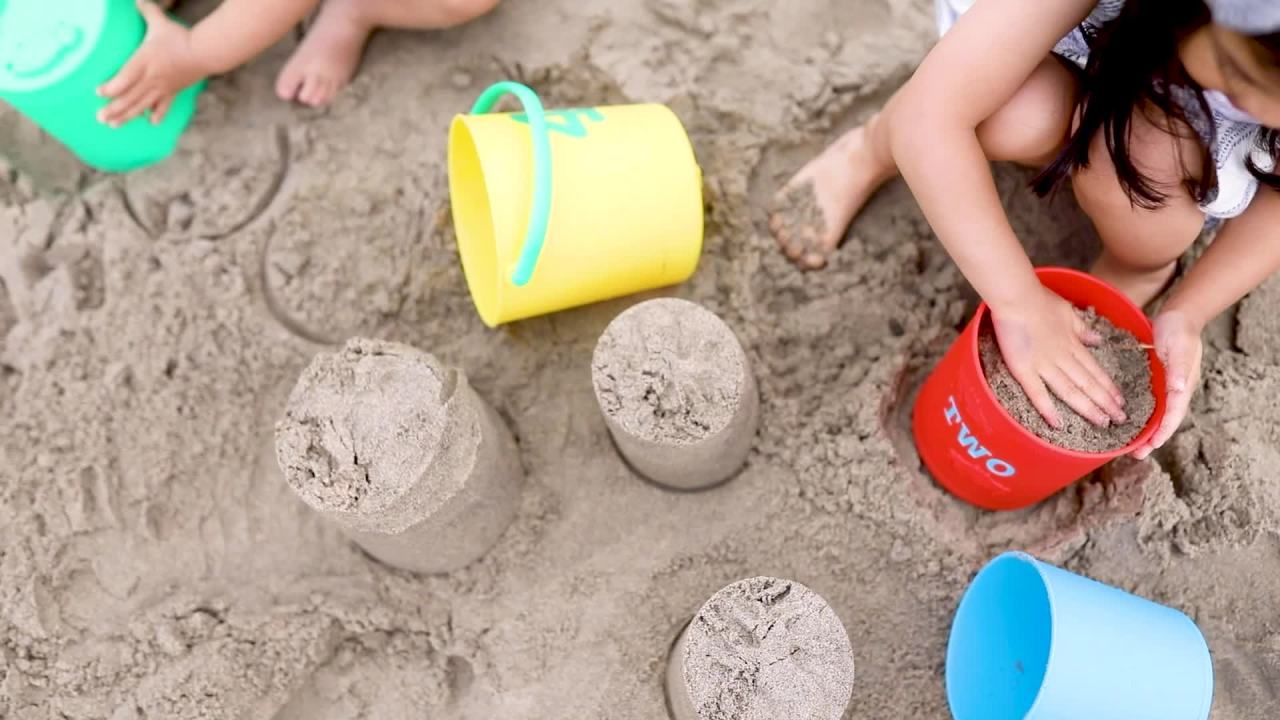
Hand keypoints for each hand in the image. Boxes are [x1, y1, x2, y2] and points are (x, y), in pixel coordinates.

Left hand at [97, 0, 205, 126]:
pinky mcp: (173, 91)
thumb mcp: (161, 22)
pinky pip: (164, 106)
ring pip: (143, 105)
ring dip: (128, 116)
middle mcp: (152, 78)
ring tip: (113, 124)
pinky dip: (157, 115)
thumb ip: (147, 11)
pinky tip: (150, 123)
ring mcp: (163, 87)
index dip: (111, 88)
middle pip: (130, 97)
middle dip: (114, 109)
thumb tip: (137, 0)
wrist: (205, 52)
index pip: (125, 78)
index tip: (99, 93)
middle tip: (100, 117)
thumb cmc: (181, 37)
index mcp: (145, 61)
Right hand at [990, 286, 1127, 428]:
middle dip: (1106, 403)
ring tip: (1103, 423)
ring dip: (1088, 408)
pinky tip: (1057, 424)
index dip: (1109, 387)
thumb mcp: (1068, 311)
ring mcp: (1044, 364)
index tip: (1121, 401)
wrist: (1017, 296)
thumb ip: (1082, 328)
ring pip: (1071, 390)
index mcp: (1073, 344)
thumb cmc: (1039, 299)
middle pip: (1088, 384)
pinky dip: (1048, 409)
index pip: (1095, 370)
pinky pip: (1037, 392)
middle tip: (1121, 420)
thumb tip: (1098, 340)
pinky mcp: (1024, 369)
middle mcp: (1063, 357)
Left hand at [1131, 310, 1202, 459]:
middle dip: (1151, 439)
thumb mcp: (1180, 347)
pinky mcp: (1155, 381)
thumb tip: (1178, 388)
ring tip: (1129, 446)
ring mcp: (1165, 387)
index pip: (1174, 415)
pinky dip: (1139, 415)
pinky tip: (1125, 422)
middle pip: (1164, 421)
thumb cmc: (1180, 330)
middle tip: (1135, 454)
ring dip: (1144, 431)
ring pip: (1155, 415)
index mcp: (1183, 386)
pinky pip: (1147, 403)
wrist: (1178, 316)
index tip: (1152, 446)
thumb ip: (1179, 367)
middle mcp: (1175, 390)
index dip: (1163, 431)